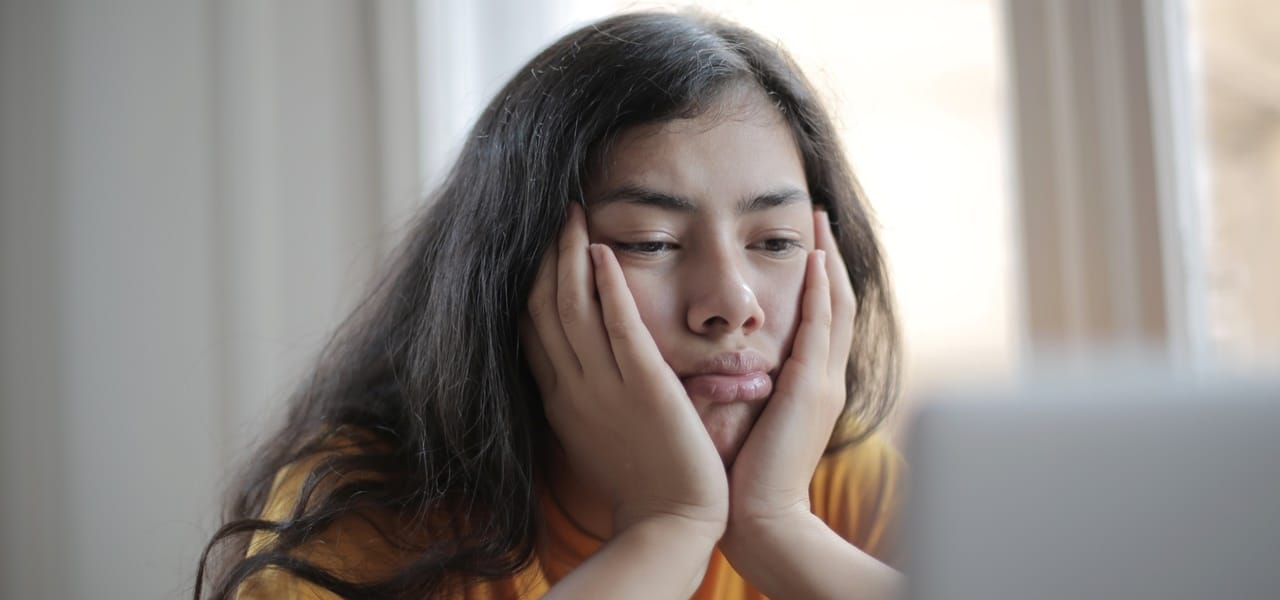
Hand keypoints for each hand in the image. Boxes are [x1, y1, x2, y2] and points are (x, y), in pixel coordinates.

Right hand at [521, 203, 728, 535]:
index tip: (532, 247)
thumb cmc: (642, 483)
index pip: (530, 329)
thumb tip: (576, 368)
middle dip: (543, 256)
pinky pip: (618, 325)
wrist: (670, 523)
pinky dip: (606, 285)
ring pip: (572, 308)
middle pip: (542, 308)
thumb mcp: (596, 434)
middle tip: (551, 213)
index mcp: (561, 399)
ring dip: (569, 255)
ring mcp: (604, 386)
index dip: (528, 284)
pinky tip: (602, 250)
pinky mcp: (644, 386)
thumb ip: (584, 397)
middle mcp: (572, 387)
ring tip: (572, 213)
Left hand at [723, 210, 854, 530]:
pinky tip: (814, 258)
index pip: (819, 320)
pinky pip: (821, 326)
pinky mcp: (812, 387)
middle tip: (818, 217)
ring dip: (828, 261)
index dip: (816, 281)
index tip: (804, 245)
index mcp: (810, 386)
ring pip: (836, 306)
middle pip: (836, 303)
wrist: (762, 517)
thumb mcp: (748, 419)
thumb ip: (741, 385)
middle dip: (828, 258)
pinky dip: (820, 289)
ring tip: (819, 223)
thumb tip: (713, 362)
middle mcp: (825, 378)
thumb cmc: (743, 476)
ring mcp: (824, 381)